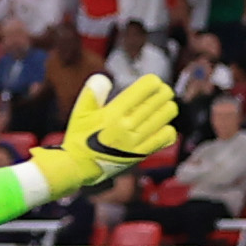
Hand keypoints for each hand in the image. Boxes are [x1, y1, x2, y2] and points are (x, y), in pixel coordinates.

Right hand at [28, 74, 177, 197]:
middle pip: (161, 98)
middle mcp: (128, 125)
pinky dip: (167, 128)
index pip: (147, 87)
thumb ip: (92, 93)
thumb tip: (104, 77)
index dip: (152, 81)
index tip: (150, 84)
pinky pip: (167, 135)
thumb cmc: (79, 138)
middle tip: (159, 93)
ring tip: (160, 108)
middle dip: (163, 92)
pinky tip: (159, 127)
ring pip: (167, 114)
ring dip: (166, 107)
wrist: (79, 168)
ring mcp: (137, 140)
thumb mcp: (79, 113)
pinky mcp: (142, 153)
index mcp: (114, 113)